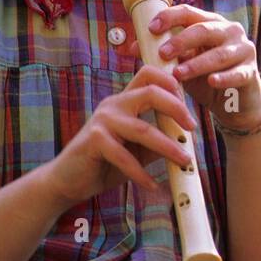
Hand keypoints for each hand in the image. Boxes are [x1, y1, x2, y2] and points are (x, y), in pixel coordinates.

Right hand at [46, 64, 196, 205]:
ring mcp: (103, 121)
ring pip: (144, 129)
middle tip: (193, 127)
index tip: (188, 103)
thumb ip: (157, 140)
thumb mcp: (137, 150)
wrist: (68, 180)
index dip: (170, 82)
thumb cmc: (105, 163)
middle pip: (150, 92)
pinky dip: (142, 173)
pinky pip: (125, 157)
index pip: (148, 75)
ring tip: (184, 161)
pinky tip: (152, 185)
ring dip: (168, 147)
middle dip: (177, 109)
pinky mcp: (95, 141)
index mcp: (124, 101)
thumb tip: (186, 141)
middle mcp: (113, 105)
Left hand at [136, 4, 260, 131]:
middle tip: (162, 53)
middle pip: (204, 30)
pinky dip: (223, 78)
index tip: (151, 29)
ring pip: (219, 54)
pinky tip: (212, 81)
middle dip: (181, 41)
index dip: (170, 17)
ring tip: (178, 74)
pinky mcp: (251, 72)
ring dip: (197, 64)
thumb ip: (165, 54)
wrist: (235, 104)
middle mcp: (230, 31)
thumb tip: (133, 46)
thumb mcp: (184, 64)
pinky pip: (237, 74)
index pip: (189, 13)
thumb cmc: (207, 78)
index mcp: (212, 23)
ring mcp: (243, 50)